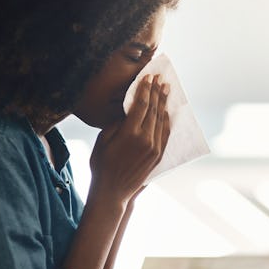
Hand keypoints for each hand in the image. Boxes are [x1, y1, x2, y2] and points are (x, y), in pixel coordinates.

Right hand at [88, 75, 170, 206]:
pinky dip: (166, 120)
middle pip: (154, 109)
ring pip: (161, 120)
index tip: (148, 77)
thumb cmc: (101, 164)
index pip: (141, 104)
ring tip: (166, 89)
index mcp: (129, 133)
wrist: (112, 191)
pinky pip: (165, 133)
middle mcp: (145, 139)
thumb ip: (117, 122)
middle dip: (157, 92)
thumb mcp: (103, 139)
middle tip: (160, 78)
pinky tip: (166, 111)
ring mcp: (154, 148)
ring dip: (164, 103)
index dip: (145, 89)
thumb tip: (129, 109)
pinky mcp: (158, 156)